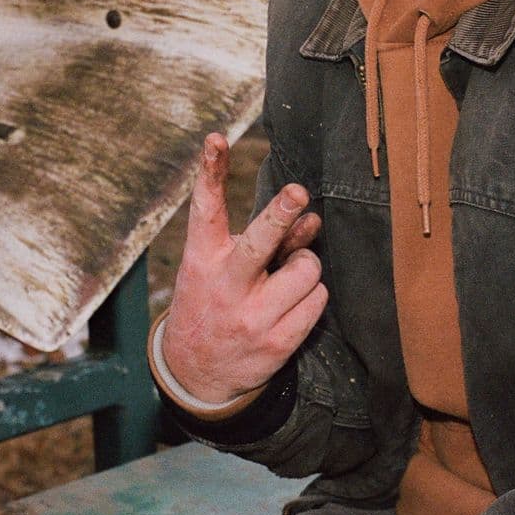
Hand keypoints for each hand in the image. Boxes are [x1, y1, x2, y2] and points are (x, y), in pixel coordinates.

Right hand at [159, 132, 328, 404]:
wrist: (196, 373)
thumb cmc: (214, 302)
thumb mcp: (221, 268)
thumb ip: (267, 240)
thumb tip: (312, 216)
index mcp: (203, 258)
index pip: (206, 207)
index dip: (211, 170)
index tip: (216, 140)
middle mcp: (226, 285)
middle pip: (261, 241)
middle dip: (282, 214)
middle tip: (298, 193)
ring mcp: (251, 316)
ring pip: (307, 270)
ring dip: (307, 268)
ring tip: (287, 280)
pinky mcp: (276, 344)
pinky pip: (318, 302)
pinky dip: (312, 298)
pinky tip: (292, 306)